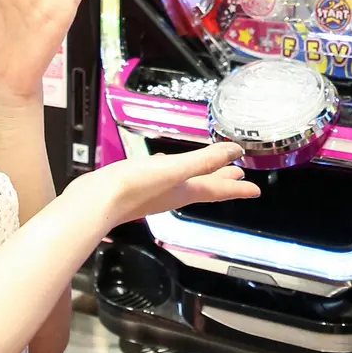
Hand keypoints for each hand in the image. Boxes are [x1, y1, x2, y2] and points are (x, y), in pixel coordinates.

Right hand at [76, 142, 260, 231]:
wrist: (96, 201)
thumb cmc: (135, 186)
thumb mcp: (175, 169)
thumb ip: (205, 160)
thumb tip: (236, 152)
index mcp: (185, 191)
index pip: (218, 190)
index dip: (238, 189)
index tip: (255, 190)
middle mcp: (173, 194)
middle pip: (205, 187)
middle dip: (223, 181)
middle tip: (239, 177)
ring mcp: (156, 192)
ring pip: (186, 182)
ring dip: (202, 175)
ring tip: (210, 168)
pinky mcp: (138, 186)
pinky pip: (165, 176)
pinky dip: (173, 169)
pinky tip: (165, 162)